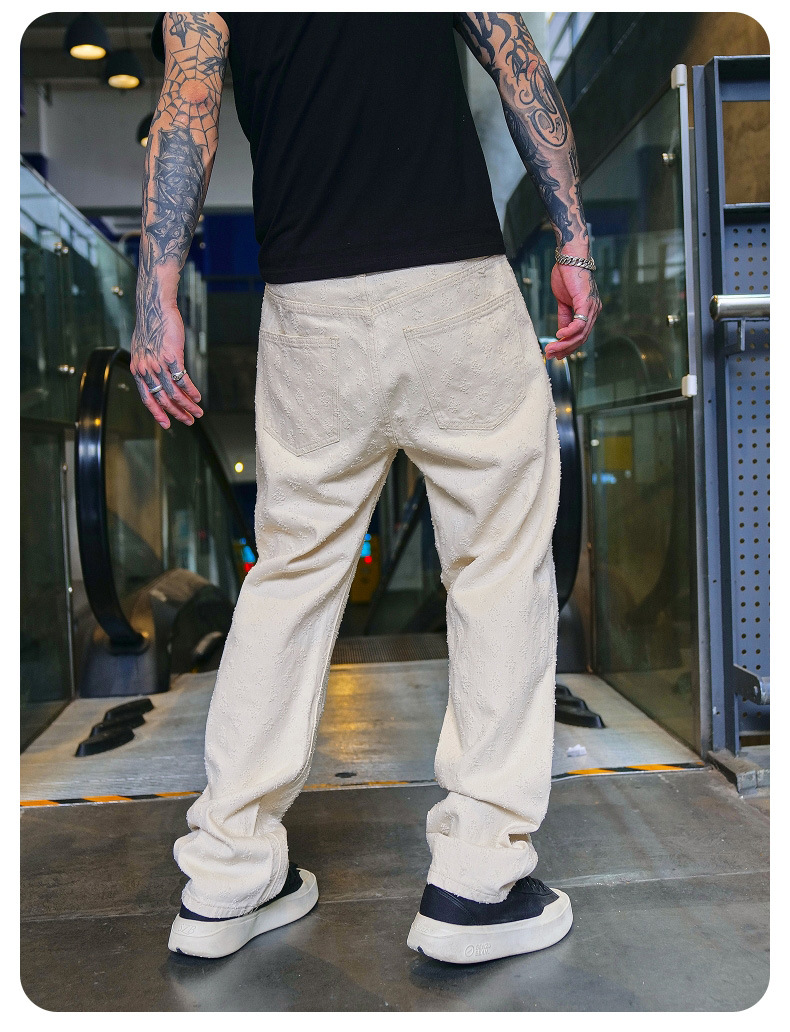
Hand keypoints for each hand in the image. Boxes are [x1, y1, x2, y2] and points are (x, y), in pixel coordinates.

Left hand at [130, 305, 202, 428]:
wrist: (154, 308)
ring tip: (197, 412)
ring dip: (187, 405)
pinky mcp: (172, 357)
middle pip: (162, 399)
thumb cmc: (151, 326)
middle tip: (189, 421)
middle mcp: (146, 370)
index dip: (157, 413)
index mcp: (137, 370)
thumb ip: (148, 367)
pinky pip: (183, 380)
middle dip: (177, 413)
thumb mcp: (143, 350)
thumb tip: (157, 380)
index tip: (167, 424)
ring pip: (174, 393)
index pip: (147, 398)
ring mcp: (158, 364)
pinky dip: (191, 391)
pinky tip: (198, 397)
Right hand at [545, 261, 601, 359]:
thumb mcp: (563, 302)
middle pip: (581, 338)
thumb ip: (565, 317)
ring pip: (580, 334)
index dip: (568, 347)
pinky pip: (579, 324)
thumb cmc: (566, 275)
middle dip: (565, 349)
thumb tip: (561, 334)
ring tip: (551, 349)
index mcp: (589, 311)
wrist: (569, 258)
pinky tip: (559, 335)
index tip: (555, 354)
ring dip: (564, 344)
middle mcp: (594, 311)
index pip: (581, 335)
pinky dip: (568, 332)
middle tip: (551, 355)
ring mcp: (592, 307)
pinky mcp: (586, 302)